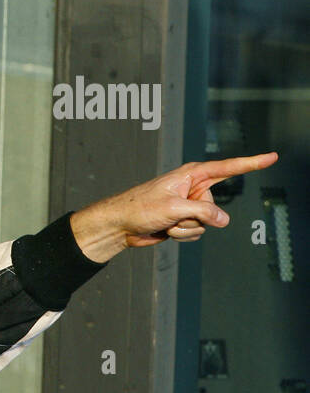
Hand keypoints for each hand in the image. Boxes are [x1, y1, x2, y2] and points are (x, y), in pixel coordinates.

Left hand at [70, 152, 278, 262]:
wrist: (120, 226)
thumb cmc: (139, 208)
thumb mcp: (174, 207)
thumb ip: (202, 212)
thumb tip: (224, 221)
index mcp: (190, 175)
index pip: (227, 168)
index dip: (251, 163)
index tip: (272, 157)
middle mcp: (192, 188)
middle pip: (214, 207)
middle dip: (195, 216)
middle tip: (171, 215)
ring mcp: (188, 206)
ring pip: (205, 224)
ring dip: (185, 228)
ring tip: (165, 222)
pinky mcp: (183, 221)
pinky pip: (196, 232)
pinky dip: (181, 235)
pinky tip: (165, 230)